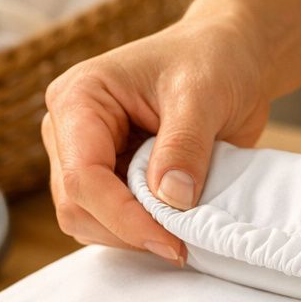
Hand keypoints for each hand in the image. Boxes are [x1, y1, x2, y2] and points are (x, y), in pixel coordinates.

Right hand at [42, 15, 270, 262]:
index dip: (124, 218)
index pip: (83, 176)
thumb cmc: (211, 61)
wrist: (230, 59)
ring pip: (89, 222)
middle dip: (128, 231)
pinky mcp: (110, 178)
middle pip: (77, 207)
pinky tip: (176, 225)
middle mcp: (70, 131)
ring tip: (184, 229)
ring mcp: (87, 157)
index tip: (172, 242)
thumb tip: (171, 200)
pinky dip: (143, 232)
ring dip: (135, 235)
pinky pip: (112, 222)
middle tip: (183, 242)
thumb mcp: (203, 96)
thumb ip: (184, 147)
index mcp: (79, 98)